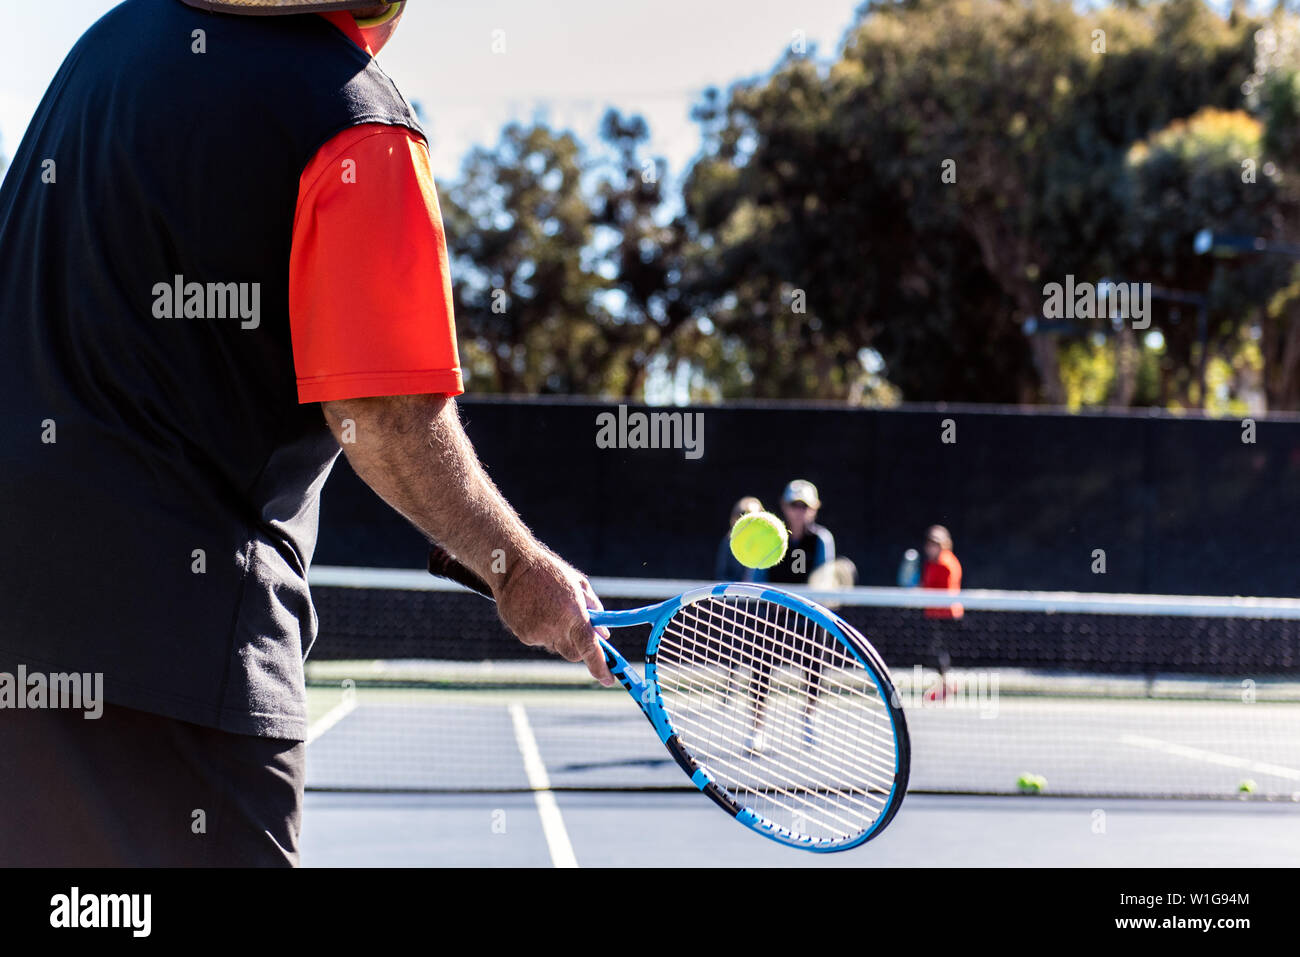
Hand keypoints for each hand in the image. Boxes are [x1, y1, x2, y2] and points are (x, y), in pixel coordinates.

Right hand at [494, 550, 614, 686]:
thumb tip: (604, 634)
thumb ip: (595, 610)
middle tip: (577, 630)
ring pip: (555, 646)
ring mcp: (537, 633)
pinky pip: (539, 641)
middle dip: (579, 648)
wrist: (513, 566)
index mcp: (574, 614)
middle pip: (573, 654)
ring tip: (550, 610)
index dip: (600, 667)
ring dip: (559, 636)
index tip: (608, 680)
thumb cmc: (550, 572)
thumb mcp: (579, 585)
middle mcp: (556, 627)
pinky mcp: (523, 635)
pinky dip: (542, 632)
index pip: (590, 648)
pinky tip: (536, 612)